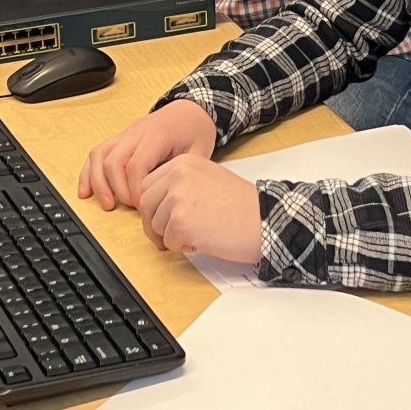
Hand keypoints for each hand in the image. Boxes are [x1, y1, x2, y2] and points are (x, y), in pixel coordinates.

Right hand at [79, 100, 216, 209]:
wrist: (192, 110)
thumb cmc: (196, 130)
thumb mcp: (199, 153)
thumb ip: (181, 174)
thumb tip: (164, 198)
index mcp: (158, 134)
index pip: (136, 165)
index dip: (135, 189)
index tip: (143, 205)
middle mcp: (137, 131)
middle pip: (113, 161)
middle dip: (117, 189)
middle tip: (130, 207)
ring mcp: (126, 133)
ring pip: (100, 155)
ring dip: (98, 182)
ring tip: (107, 204)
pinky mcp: (120, 138)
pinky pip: (98, 152)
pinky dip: (89, 172)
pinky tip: (87, 191)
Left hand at [138, 155, 260, 261]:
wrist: (265, 219)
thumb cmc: (243, 204)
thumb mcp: (208, 178)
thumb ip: (181, 184)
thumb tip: (157, 204)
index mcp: (183, 163)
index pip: (148, 184)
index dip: (154, 205)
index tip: (164, 216)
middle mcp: (177, 176)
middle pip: (145, 204)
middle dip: (155, 223)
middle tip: (172, 234)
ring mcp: (177, 199)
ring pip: (154, 225)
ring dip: (171, 236)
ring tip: (197, 234)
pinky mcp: (181, 222)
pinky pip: (168, 241)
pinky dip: (183, 247)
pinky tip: (203, 239)